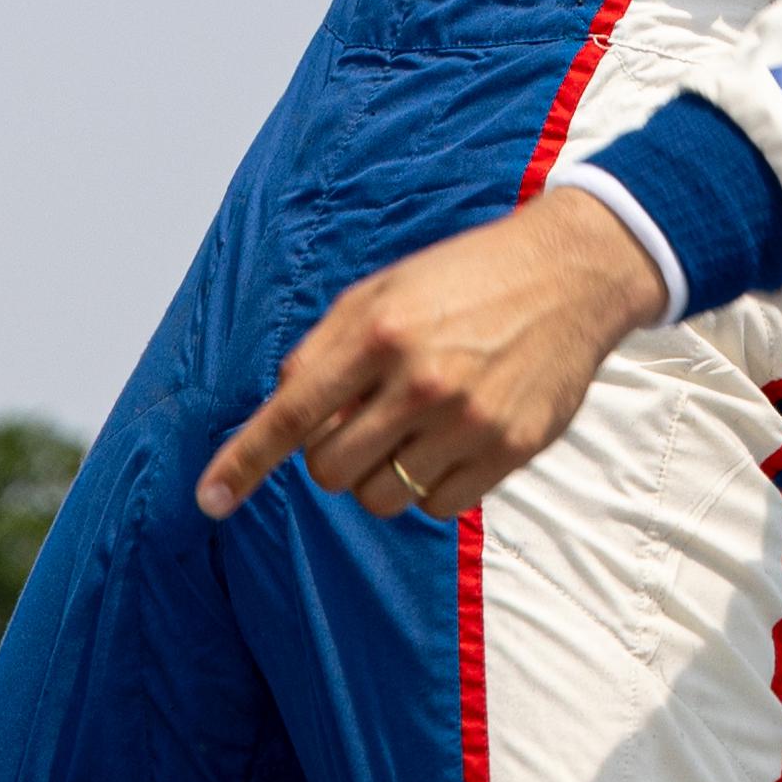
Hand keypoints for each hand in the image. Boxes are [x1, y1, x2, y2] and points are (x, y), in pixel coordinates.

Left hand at [194, 189, 663, 520]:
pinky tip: (450, 439)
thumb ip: (326, 349)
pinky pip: (437, 506)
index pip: (294, 413)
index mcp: (380, 332)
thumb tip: (286, 412)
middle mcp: (421, 381)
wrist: (571, 275)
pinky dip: (429, 485)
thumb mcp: (383, 291)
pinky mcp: (509, 450)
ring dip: (379, 474)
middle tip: (361, 418)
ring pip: (381, 496)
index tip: (210, 498)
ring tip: (409, 427)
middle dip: (331, 453)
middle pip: (331, 469)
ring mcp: (468, 421)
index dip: (245, 461)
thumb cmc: (465, 279)